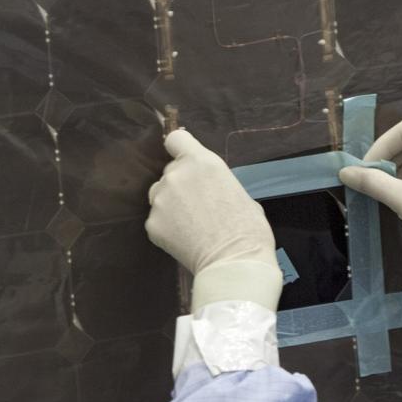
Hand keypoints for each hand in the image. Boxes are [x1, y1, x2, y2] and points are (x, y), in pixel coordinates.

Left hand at [147, 130, 282, 312]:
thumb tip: (209, 190)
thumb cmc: (248, 229)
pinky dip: (167, 228)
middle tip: (199, 206)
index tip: (184, 158)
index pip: (176, 139)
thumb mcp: (239, 192)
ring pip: (160, 196)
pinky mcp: (152, 224)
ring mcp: (160, 200)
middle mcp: (176, 175)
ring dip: (171, 205)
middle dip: (181, 185)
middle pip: (170, 172)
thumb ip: (216, 182)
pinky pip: (157, 220)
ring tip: (191, 225)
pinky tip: (185, 240)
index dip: (179, 149)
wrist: (235, 262)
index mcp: (202, 162)